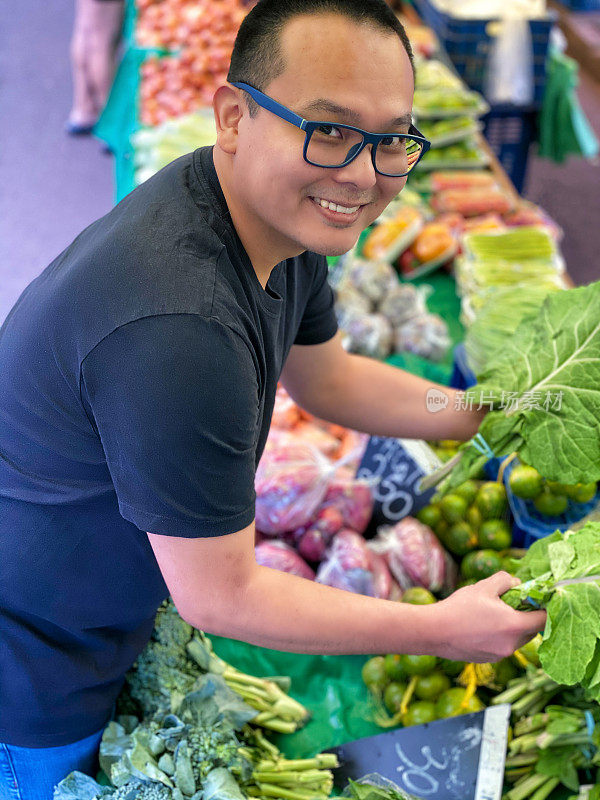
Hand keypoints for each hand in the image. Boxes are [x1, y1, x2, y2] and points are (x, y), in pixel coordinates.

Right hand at [429, 572, 546, 662]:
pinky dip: (500, 636)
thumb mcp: (484, 586)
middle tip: (513, 602)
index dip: (544, 607)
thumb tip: (517, 583)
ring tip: (494, 613)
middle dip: (527, 616)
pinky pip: (503, 646)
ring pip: (517, 639)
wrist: (434, 632)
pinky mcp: (489, 660)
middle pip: (532, 631)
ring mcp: (500, 655)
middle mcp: (512, 645)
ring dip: (513, 627)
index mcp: (515, 626)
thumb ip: (506, 580)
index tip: (538, 598)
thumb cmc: (460, 608)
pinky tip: (482, 626)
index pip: (544, 619)